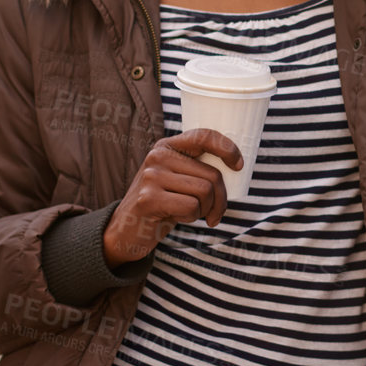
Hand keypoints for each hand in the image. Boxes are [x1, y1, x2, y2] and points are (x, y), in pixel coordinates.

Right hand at [102, 128, 242, 266]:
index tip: (238, 166)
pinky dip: (191, 218)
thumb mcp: (178, 178)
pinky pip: (191, 207)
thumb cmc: (164, 203)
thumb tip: (237, 165)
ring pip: (205, 191)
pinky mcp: (148, 198)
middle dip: (220, 199)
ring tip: (187, 212)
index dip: (227, 148)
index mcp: (167, 146)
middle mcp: (158, 156)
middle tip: (213, 212)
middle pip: (212, 175)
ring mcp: (151, 176)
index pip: (205, 136)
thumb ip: (197, 167)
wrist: (127, 229)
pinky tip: (175, 217)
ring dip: (205, 210)